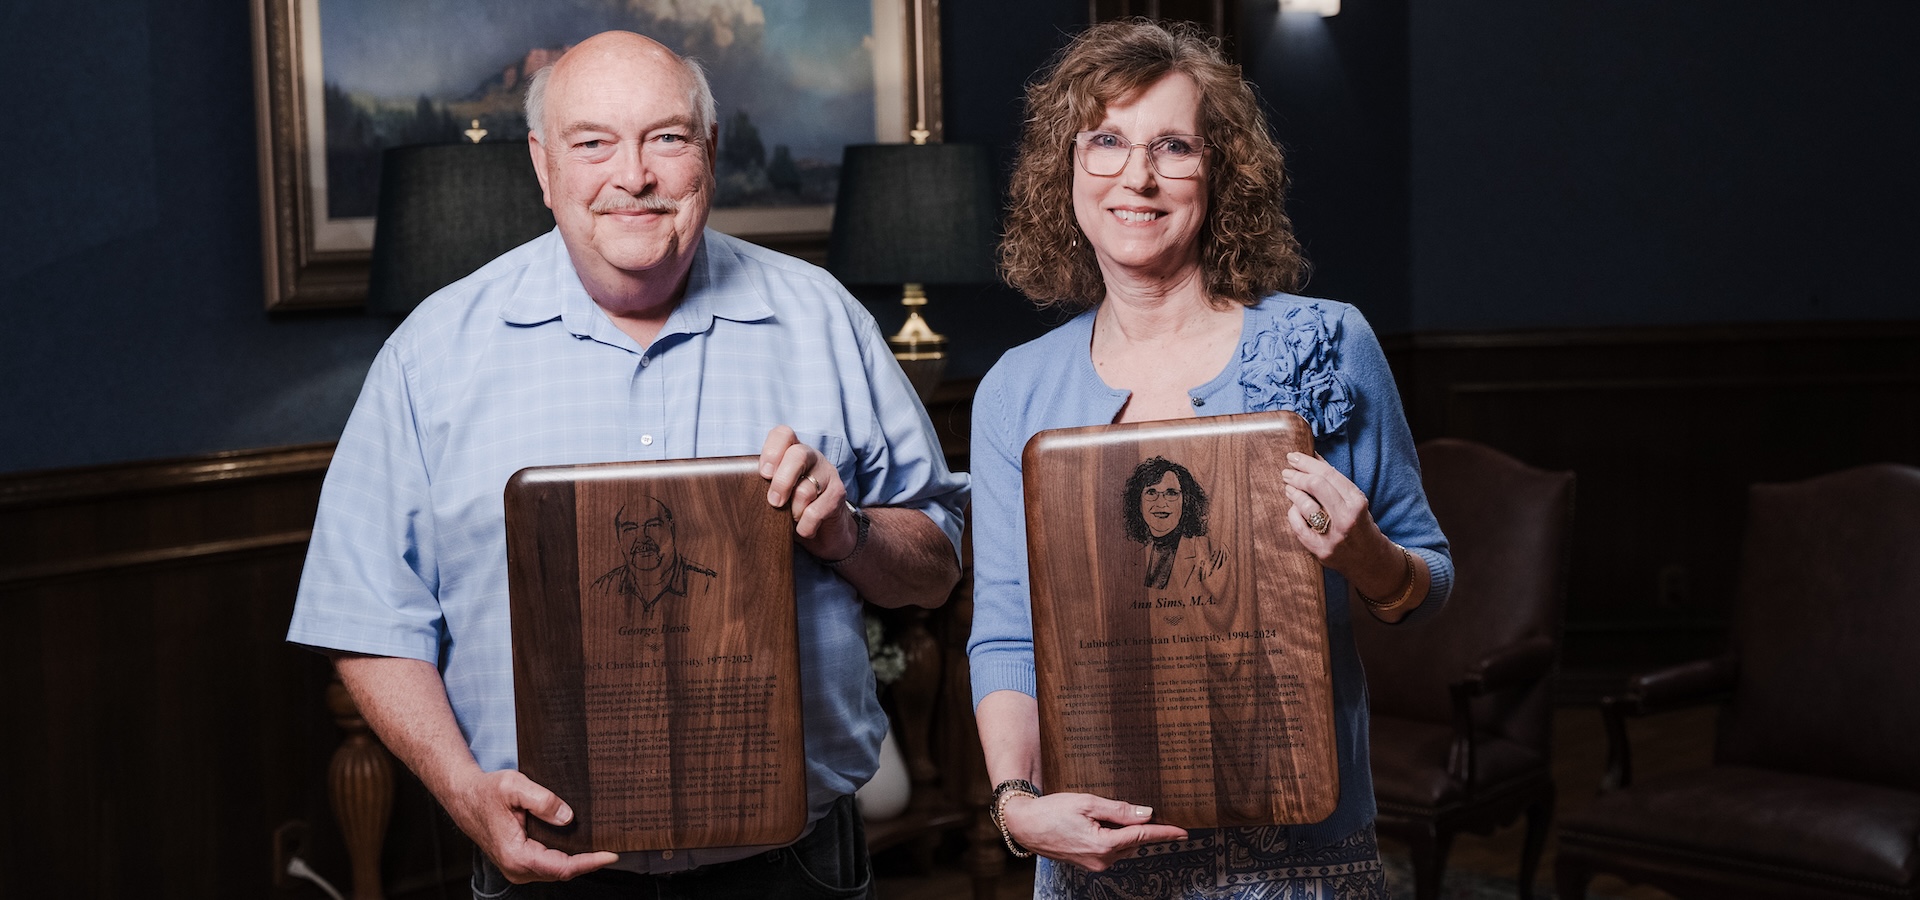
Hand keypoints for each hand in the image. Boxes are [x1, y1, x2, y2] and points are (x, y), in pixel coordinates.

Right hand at [442, 769, 617, 883]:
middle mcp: (517, 868)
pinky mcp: (519, 862)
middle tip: (614, 847)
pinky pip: (548, 864)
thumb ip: (542, 800)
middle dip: (588, 862)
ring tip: (601, 846)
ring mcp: (517, 868)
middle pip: (562, 871)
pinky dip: (566, 857)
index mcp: (516, 855)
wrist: (464, 797)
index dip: (589, 862)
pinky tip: (580, 845)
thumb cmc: (487, 791)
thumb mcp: (514, 786)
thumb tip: (568, 817)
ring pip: (556, 870)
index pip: (561, 866)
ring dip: (578, 861)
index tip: (611, 855)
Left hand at [760, 425, 857, 558]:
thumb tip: (736, 494)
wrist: (826, 531)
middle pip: (797, 455)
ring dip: (793, 511)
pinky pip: (817, 511)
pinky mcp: (838, 493)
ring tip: (792, 519)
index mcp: (792, 451)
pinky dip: (805, 526)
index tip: (764, 474)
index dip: (772, 451)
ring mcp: (828, 473)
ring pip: (806, 488)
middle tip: (773, 502)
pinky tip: (804, 529)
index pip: (783, 434)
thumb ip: (762, 486)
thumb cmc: (792, 507)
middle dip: (782, 481)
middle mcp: (812, 457)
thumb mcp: (776, 493)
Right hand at [1000, 792, 1188, 870]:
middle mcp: (1102, 860)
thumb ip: (1120, 810)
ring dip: (1124, 833)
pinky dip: (1113, 838)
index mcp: (1103, 845)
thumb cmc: (1052, 811)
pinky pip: (1110, 851)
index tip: (1184, 831)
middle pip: (1133, 843)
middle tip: (1141, 809)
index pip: (1142, 838)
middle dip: (1140, 828)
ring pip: (1123, 847)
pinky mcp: (1088, 864)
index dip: (1164, 833)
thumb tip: (1147, 814)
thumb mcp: (1087, 803)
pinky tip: (1101, 824)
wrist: (1025, 825)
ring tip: (1109, 814)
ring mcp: (1095, 865)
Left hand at [1280, 451, 1390, 577]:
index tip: (1293, 456)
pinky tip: (1294, 508)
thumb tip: (1312, 458)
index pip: (1327, 475)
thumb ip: (1335, 481)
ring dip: (1293, 492)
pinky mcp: (1321, 551)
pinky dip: (1293, 513)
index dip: (1307, 463)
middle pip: (1315, 486)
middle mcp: (1346, 518)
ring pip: (1304, 505)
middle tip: (1287, 472)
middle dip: (1297, 475)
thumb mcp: (1355, 500)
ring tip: (1289, 487)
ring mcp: (1332, 536)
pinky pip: (1298, 527)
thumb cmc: (1360, 524)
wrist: (1370, 560)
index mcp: (1357, 502)